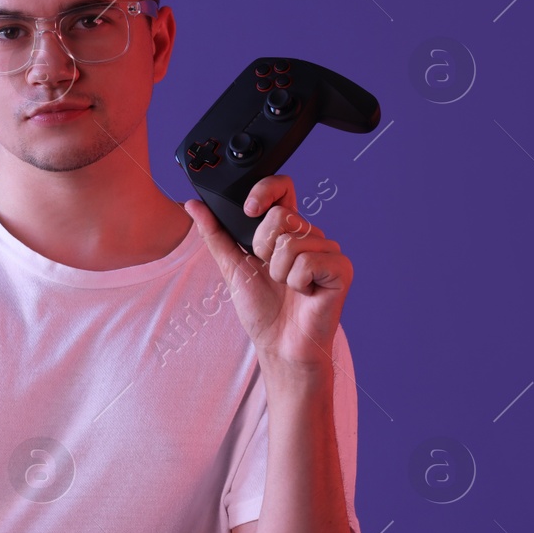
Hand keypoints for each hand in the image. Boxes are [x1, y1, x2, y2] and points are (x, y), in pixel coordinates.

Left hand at [183, 175, 351, 371]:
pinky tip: (304, 293)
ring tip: (287, 287)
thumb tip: (192, 205)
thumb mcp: (232, 266)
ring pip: (292, 242)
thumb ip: (215, 234)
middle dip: (263, 249)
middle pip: (282, 215)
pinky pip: (308, 261)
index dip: (265, 190)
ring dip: (279, 272)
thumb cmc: (262, 310)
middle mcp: (310, 235)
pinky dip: (297, 282)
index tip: (248, 210)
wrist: (279, 345)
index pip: (283, 187)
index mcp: (288, 230)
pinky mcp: (341, 269)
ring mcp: (329, 251)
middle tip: (271, 272)